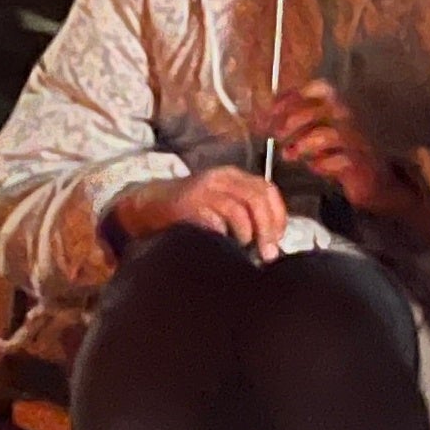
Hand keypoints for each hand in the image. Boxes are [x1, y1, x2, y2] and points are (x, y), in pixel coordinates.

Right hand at [111, 168, 288, 257]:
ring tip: (243, 249)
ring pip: (237, 210)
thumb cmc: (192, 209)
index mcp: (232, 176)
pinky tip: (222, 246)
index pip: (266, 189)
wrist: (151, 204)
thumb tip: (272, 242)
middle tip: (267, 254)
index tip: (278, 239)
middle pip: (255, 198)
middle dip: (266, 228)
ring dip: (245, 234)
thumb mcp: (222, 201)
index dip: (277, 215)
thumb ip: (246, 212)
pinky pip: (213, 222)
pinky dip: (222, 236)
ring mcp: (202, 191)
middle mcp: (220, 178)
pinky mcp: (187, 206)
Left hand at [267, 83, 419, 225]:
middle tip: (275, 134)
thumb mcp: (318, 131)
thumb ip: (298, 119)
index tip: (270, 111)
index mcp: (339, 105)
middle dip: (291, 121)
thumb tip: (265, 116)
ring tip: (289, 155)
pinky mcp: (359, 163)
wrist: (375, 180)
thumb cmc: (342, 153)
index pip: (316, 88)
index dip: (291, 97)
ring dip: (302, 145)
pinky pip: (337, 161)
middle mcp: (350, 117)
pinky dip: (321, 165)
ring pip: (326, 135)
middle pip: (318, 109)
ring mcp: (356, 140)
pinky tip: (315, 168)